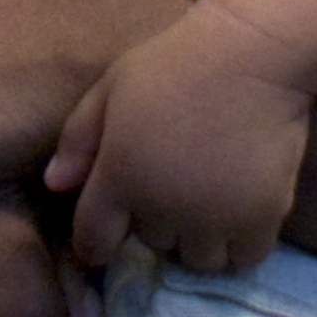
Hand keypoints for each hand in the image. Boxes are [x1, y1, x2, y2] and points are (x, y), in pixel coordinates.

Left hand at [54, 0, 316, 274]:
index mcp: (120, 176)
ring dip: (196, 239)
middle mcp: (164, 207)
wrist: (251, 56)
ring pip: (197, 259)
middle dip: (155, 222)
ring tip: (205, 205)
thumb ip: (79, 139)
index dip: (95, 244)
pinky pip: (243, 259)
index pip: (94, 240)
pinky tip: (238, 214)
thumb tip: (53, 185)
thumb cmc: (174, 65)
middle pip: (152, 244)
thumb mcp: (111, 88)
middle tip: (170, 186)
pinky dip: (239, 245)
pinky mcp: (262, 218)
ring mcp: (215, 217)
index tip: (106, 238)